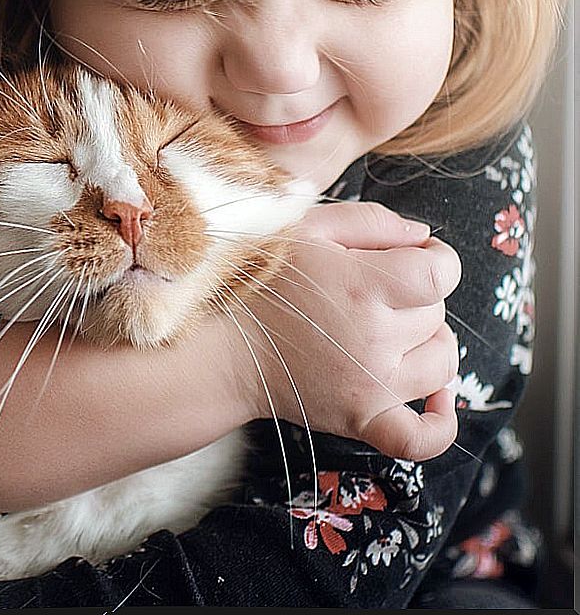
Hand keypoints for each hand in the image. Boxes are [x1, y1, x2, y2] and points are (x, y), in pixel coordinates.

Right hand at [226, 201, 461, 461]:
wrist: (218, 345)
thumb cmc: (257, 281)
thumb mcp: (305, 227)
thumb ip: (369, 221)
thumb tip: (422, 237)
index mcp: (363, 286)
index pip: (442, 273)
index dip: (437, 260)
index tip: (413, 257)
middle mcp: (375, 339)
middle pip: (436, 314)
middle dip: (414, 297)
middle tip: (370, 291)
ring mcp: (371, 385)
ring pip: (440, 362)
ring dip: (428, 343)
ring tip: (395, 332)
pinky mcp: (361, 419)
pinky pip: (420, 439)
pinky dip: (439, 424)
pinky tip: (437, 399)